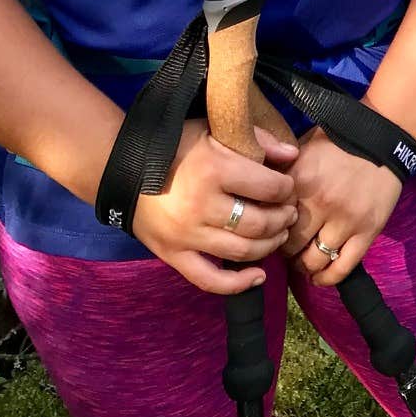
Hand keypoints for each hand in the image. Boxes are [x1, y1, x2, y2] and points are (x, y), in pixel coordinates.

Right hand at [131, 120, 298, 294]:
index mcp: (215, 170)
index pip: (269, 187)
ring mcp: (187, 235)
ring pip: (242, 251)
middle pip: (260, 223)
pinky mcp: (173, 255)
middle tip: (289, 213)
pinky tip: (258, 277)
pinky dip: (237, 285)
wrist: (123, 169)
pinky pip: (209, 280)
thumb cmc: (175, 146)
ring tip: (278, 234)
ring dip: (269, 245)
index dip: (286, 189)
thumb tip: (292, 155)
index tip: (288, 188)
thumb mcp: (215, 131)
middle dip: (283, 219)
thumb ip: (256, 140)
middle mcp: (202, 206)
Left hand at [284, 126, 402, 288]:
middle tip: (287, 248)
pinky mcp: (368, 231)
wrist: (383, 135)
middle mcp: (320, 203)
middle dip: (285, 250)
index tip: (270, 230)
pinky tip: (319, 276)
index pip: (271, 220)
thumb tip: (255, 196)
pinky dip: (326, 278)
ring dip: (304, 266)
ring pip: (313, 261)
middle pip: (290, 246)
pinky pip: (342, 268)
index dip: (268, 229)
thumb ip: (280, 173)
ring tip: (303, 260)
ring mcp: (345, 219)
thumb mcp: (302, 148)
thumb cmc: (339, 141)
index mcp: (299, 180)